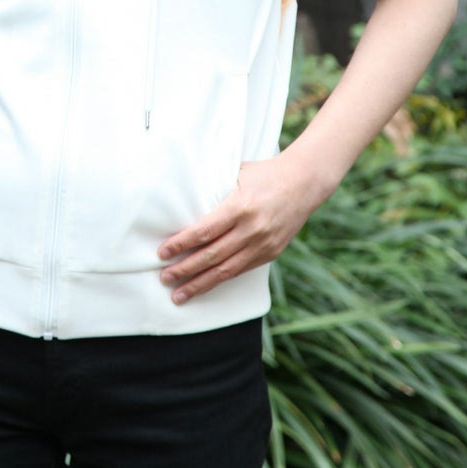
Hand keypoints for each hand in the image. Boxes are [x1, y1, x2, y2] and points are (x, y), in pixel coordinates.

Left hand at [157, 153, 323, 303]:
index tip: (162, 252)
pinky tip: (205, 285)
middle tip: (164, 277)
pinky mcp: (271, 253)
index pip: (204, 231)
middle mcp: (252, 229)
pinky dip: (221, 280)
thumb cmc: (264, 173)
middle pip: (212, 255)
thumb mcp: (237, 174)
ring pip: (226, 271)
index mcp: (240, 207)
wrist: (304, 182)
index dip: (181, 244)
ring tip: (179, 294)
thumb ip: (214, 189)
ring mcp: (263, 244)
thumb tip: (183, 199)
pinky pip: (241, 270)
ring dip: (200, 283)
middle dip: (185, 269)